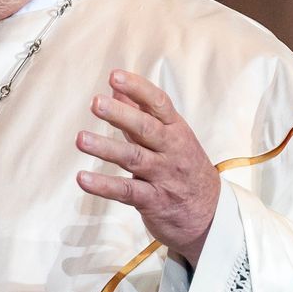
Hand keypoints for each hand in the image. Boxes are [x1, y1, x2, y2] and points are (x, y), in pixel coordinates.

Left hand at [74, 70, 220, 266]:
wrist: (211, 215)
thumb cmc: (184, 168)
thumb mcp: (170, 137)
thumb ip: (141, 113)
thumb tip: (116, 87)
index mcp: (176, 130)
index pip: (158, 104)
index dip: (138, 89)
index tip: (115, 76)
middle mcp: (171, 150)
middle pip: (146, 129)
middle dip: (121, 115)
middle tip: (96, 103)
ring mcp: (163, 176)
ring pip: (134, 159)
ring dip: (106, 148)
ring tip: (81, 139)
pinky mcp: (154, 201)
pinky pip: (127, 191)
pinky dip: (104, 186)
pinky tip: (83, 179)